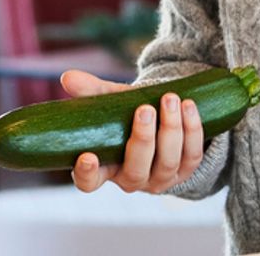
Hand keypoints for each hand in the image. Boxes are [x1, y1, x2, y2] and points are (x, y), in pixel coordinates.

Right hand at [63, 70, 207, 194]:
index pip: (89, 182)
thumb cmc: (126, 115)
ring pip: (167, 162)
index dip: (86, 174)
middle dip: (143, 139)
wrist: (162, 120)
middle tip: (145, 109)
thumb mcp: (109, 103)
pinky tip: (188, 105)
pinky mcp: (186, 171)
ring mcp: (160, 179)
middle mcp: (132, 179)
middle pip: (135, 170)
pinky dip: (192, 129)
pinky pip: (191, 155)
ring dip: (171, 129)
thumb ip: (90, 92)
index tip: (87, 155)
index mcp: (105, 168)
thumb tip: (68, 77)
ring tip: (170, 98)